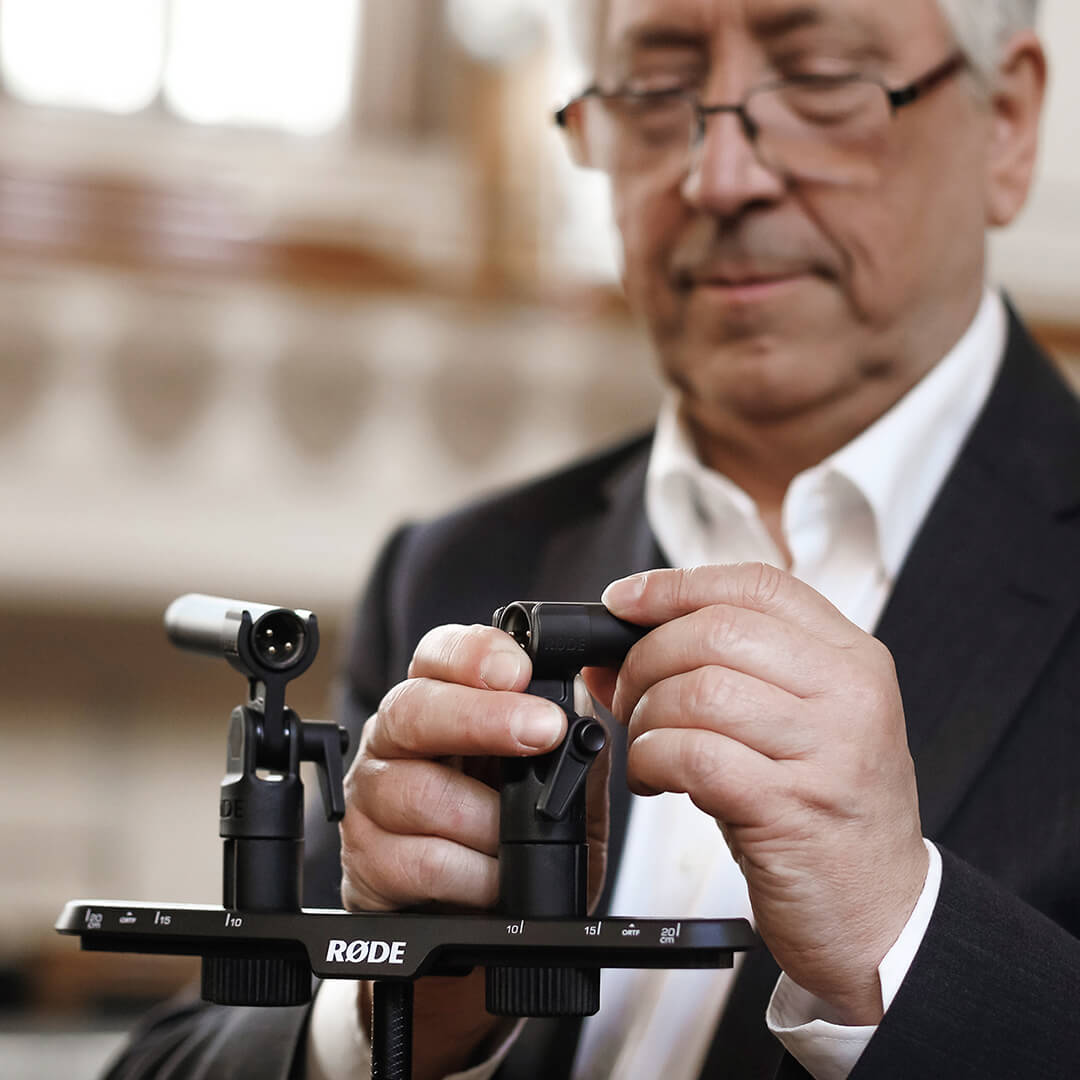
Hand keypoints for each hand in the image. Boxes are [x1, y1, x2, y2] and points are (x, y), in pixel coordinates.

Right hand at [340, 623, 609, 1077]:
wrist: (483, 926)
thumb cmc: (516, 842)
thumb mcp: (558, 784)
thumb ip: (571, 741)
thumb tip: (591, 706)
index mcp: (441, 702)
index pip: (439, 655)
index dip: (474, 654)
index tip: (518, 670)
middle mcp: (396, 740)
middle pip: (414, 709)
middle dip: (482, 718)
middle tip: (543, 731)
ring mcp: (373, 798)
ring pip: (418, 790)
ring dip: (487, 818)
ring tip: (521, 836)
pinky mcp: (367, 860)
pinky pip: (419, 860)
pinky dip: (472, 873)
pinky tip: (496, 877)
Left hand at [589, 563, 927, 1024]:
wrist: (882, 913)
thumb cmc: (826, 812)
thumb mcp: (790, 725)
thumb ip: (718, 674)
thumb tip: (615, 652)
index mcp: (852, 659)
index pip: (755, 585)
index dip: (676, 585)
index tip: (624, 601)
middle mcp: (849, 695)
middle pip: (716, 630)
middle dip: (646, 658)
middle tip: (628, 695)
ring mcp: (829, 751)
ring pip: (699, 690)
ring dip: (646, 716)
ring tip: (646, 746)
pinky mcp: (794, 809)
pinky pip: (694, 756)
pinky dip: (652, 761)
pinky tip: (655, 779)